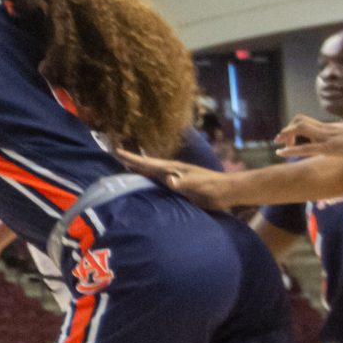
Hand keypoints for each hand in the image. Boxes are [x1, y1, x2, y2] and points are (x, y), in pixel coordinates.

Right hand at [113, 148, 230, 209]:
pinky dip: (148, 180)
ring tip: (125, 168)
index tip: (116, 151)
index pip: (148, 162)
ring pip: (152, 173)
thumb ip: (183, 182)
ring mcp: (175, 178)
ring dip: (139, 170)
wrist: (228, 191)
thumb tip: (168, 180)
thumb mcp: (197, 184)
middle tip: (115, 156)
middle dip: (131, 161)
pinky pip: (158, 182)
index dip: (132, 158)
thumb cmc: (213, 187)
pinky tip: (145, 184)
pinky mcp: (179, 187)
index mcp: (172, 169)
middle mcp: (171, 171)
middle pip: (147, 165)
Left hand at [277, 115, 342, 160]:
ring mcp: (328, 137)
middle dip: (287, 129)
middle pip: (300, 120)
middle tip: (280, 140)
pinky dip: (290, 150)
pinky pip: (305, 148)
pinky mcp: (329, 149)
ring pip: (299, 129)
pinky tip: (281, 153)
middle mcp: (328, 129)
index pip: (309, 121)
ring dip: (286, 135)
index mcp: (333, 127)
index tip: (292, 137)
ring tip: (278, 144)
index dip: (296, 127)